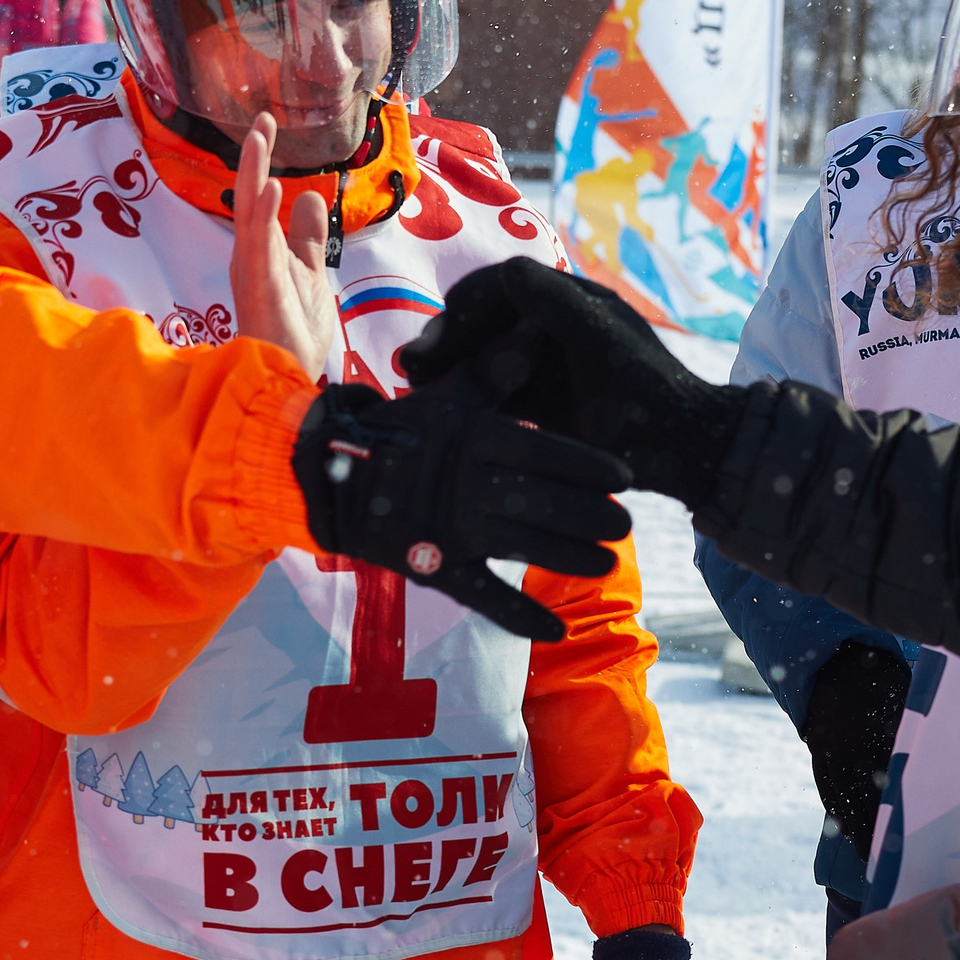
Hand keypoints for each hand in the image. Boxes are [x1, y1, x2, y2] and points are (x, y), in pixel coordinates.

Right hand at [230, 112, 334, 379]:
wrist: (291, 375)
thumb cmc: (294, 329)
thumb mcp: (309, 271)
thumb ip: (309, 237)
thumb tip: (313, 196)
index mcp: (261, 249)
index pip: (258, 197)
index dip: (259, 161)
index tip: (266, 124)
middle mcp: (251, 255)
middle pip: (247, 197)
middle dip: (252, 157)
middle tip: (260, 119)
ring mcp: (252, 270)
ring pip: (248, 214)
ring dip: (252, 175)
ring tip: (259, 138)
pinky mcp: (259, 288)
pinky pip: (259, 247)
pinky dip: (263, 216)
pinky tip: (271, 188)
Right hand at [291, 374, 629, 641]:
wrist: (333, 475)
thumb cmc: (403, 432)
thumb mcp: (448, 397)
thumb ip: (495, 371)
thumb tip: (534, 328)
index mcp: (476, 438)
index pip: (546, 451)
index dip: (589, 466)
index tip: (625, 477)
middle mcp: (468, 483)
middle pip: (545, 502)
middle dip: (592, 516)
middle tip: (626, 526)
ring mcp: (452, 528)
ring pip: (526, 547)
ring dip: (572, 559)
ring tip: (606, 564)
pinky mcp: (435, 567)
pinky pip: (485, 596)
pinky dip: (520, 617)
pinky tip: (556, 631)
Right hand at [398, 258, 747, 514]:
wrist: (684, 449)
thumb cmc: (650, 395)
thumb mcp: (602, 346)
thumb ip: (558, 305)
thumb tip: (509, 268)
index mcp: (565, 299)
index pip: (496, 287)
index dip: (461, 311)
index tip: (433, 342)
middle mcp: (548, 322)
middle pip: (480, 320)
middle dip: (445, 340)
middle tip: (412, 370)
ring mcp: (541, 358)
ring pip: (477, 351)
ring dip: (446, 367)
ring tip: (417, 390)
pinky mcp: (538, 392)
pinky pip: (488, 384)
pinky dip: (462, 392)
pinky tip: (440, 412)